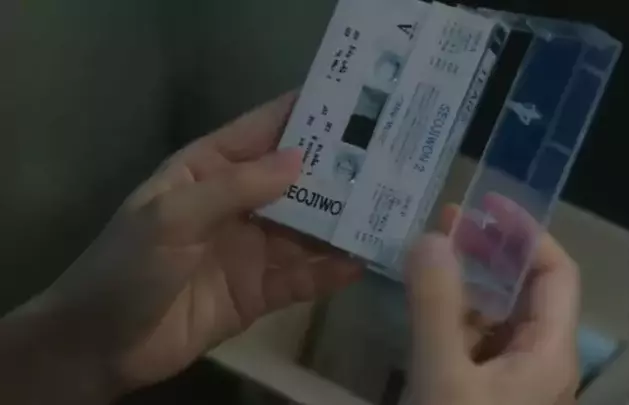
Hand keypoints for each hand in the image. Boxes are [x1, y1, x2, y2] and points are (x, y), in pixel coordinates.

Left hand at [4, 92, 361, 400]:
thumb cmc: (127, 268)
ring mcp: (252, 248)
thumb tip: (301, 159)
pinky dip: (331, 271)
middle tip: (393, 161)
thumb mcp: (173, 217)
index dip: (306, 114)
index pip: (263, 131)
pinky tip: (363, 263)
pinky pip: (303, 277)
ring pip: (308, 229)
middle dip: (339, 170)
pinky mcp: (261, 291)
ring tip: (391, 211)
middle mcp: (237, 203)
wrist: (100, 347)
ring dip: (343, 222)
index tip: (357, 102)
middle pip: (296, 180)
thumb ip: (236, 188)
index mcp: (209, 170)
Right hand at [404, 200, 579, 404]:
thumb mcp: (443, 373)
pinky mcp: (487, 392)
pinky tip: (425, 306)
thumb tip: (433, 236)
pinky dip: (452, 316)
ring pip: (496, 317)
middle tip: (447, 223)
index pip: (556, 272)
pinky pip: (475, 342)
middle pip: (526, 291)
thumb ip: (436, 306)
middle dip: (489, 251)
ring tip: (428, 257)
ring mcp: (514, 380)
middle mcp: (541, 361)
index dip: (525, 232)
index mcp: (550, 352)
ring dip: (467, 283)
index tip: (484, 203)